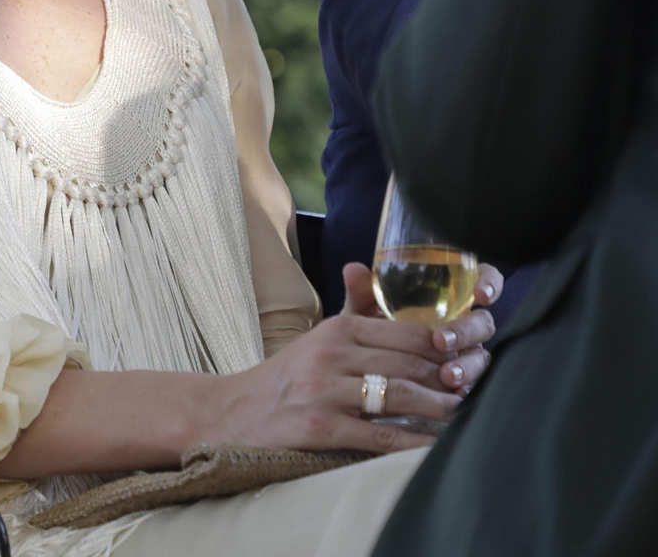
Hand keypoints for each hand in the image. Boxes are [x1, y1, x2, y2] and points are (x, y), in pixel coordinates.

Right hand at [202, 311, 467, 454]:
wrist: (236, 413)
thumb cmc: (289, 377)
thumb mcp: (319, 337)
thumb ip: (352, 308)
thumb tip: (364, 268)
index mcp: (337, 329)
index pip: (408, 333)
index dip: (448, 347)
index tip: (472, 359)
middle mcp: (332, 354)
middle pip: (410, 365)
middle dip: (451, 380)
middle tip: (480, 390)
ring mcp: (325, 391)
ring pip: (401, 397)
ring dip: (441, 410)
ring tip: (464, 418)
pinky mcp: (321, 427)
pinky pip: (382, 437)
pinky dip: (415, 443)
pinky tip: (435, 447)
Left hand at [341, 261, 502, 393]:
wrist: (361, 381)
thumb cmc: (368, 341)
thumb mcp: (363, 318)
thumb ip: (361, 294)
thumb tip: (354, 269)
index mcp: (445, 304)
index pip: (479, 282)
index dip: (489, 283)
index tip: (481, 293)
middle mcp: (462, 328)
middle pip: (482, 323)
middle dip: (466, 331)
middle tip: (442, 341)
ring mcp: (466, 358)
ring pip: (481, 358)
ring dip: (467, 365)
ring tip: (448, 376)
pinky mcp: (464, 386)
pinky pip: (476, 388)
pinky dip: (468, 390)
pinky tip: (457, 397)